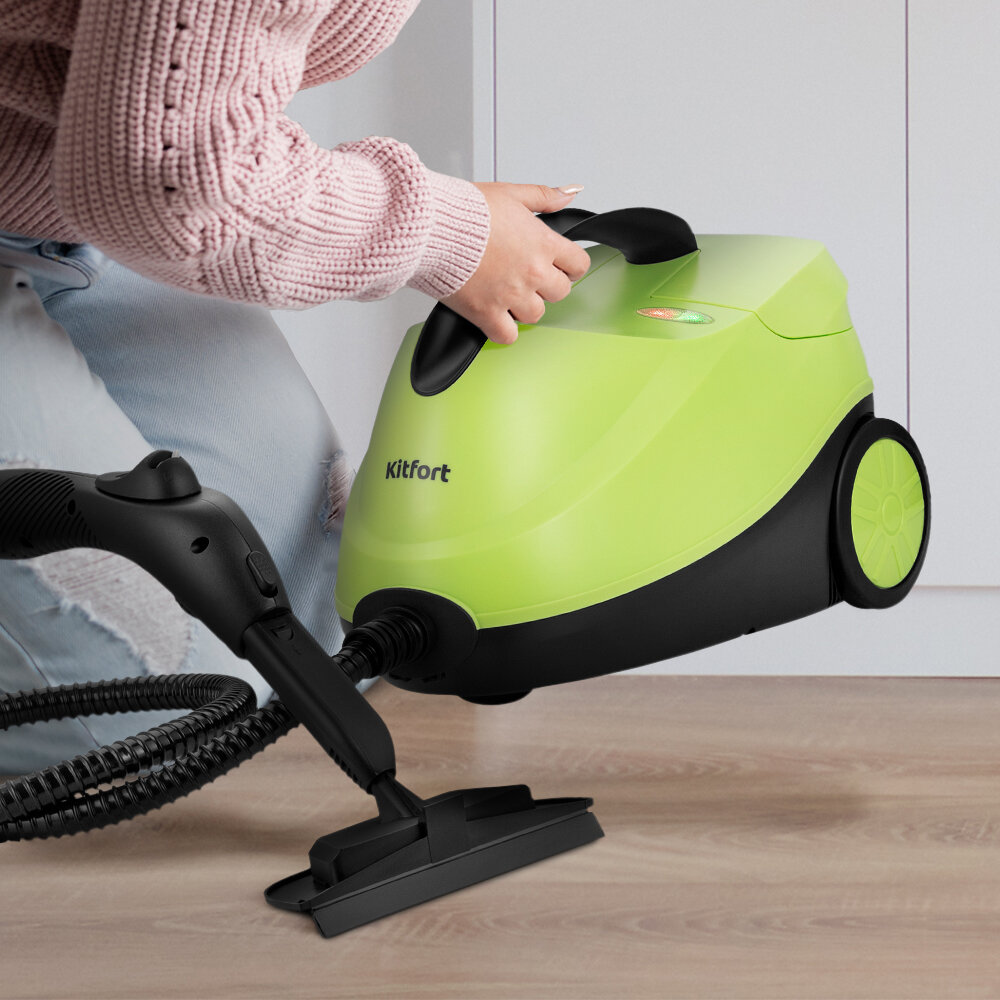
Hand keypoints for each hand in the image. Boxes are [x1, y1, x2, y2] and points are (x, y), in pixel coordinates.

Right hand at [442, 182, 591, 343]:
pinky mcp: (487, 314)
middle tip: (528, 278)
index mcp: (542, 244)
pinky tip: (495, 316)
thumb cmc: (465, 211)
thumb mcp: (510, 193)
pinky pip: (508, 336)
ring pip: (535, 315)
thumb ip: (543, 196)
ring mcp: (511, 296)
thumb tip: (568, 193)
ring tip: (507, 294)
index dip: (570, 265)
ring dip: (524, 307)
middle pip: (560, 293)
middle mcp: (532, 273)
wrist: (433, 228)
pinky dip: (503, 330)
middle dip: (547, 286)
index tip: (558, 266)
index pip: (578, 264)